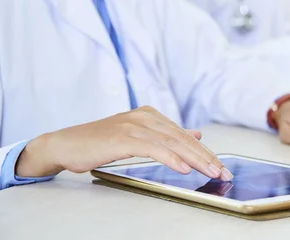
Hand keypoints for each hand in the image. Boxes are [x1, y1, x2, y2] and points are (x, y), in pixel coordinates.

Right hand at [16, 106, 232, 180]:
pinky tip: (183, 168)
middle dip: (206, 157)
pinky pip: (153, 148)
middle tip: (223, 173)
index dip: (205, 152)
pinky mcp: (123, 137)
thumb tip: (196, 134)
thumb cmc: (99, 143)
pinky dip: (171, 158)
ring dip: (195, 159)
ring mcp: (134, 125)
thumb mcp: (137, 136)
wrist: (66, 144)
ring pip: (173, 142)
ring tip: (211, 172)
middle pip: (183, 138)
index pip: (184, 135)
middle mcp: (145, 117)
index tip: (221, 167)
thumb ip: (166, 135)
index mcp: (150, 115)